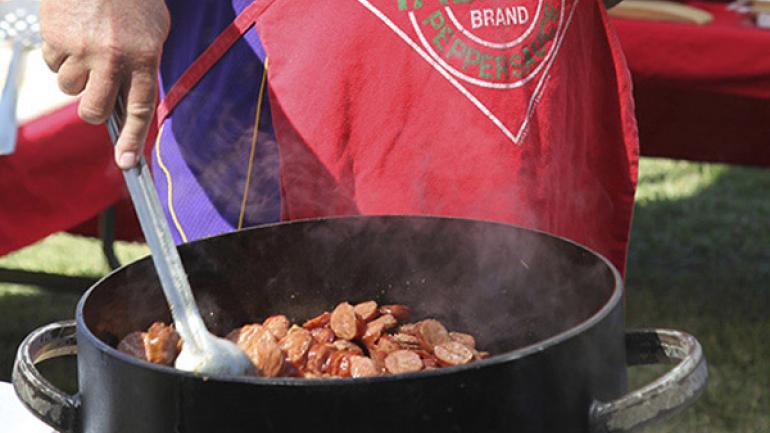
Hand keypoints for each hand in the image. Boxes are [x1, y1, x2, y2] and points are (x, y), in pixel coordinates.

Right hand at [40, 0, 169, 168]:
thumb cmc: (133, 0)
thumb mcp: (153, 32)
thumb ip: (143, 66)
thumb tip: (129, 103)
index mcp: (145, 58)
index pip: (139, 109)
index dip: (133, 140)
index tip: (127, 164)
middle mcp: (113, 58)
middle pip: (93, 110)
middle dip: (91, 110)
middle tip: (94, 94)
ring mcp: (82, 49)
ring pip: (69, 88)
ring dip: (75, 76)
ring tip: (86, 48)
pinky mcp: (55, 38)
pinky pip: (52, 63)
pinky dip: (59, 54)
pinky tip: (71, 33)